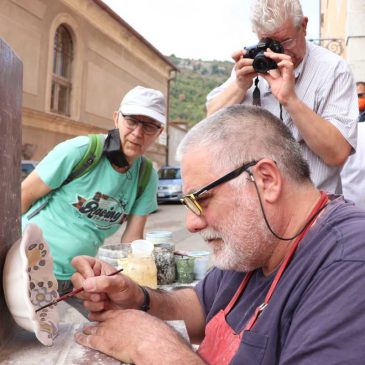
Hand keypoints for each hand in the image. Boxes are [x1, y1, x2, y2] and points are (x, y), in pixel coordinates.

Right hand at [71, 256, 141, 311]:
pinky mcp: (89, 302)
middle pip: (75, 278)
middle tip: (100, 294)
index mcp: (97, 266)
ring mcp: (88, 290)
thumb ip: (104, 282)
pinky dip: (94, 308)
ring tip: (105, 300)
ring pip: (77, 293)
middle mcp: (90, 276)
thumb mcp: (119, 283)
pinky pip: (84, 305)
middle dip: (86, 289)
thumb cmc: (128, 289)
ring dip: (91, 300)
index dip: (83, 270)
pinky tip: (104, 306)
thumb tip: (86, 285)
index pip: (79, 261)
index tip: (91, 279)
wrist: (132, 306)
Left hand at [75, 309, 196, 363]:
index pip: (112, 311)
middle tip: (90, 318)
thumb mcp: (146, 323)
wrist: (150, 341)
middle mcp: (115, 319)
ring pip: (93, 328)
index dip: (107, 313)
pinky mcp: (103, 342)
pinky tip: (77, 337)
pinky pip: (88, 340)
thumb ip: (139, 323)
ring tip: (83, 329)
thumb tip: (141, 328)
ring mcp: (108, 330)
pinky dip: (82, 338)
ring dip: (88, 329)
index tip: (104, 314)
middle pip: (101, 318)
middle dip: (95, 319)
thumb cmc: (153, 333)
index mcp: (126, 313)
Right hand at [231, 49, 257, 90]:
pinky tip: (258, 72)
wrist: (241, 84)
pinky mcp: (243, 79)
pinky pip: (250, 76)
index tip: (244, 51)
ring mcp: (240, 74)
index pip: (234, 55)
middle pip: (241, 61)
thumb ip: (248, 58)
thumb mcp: (243, 64)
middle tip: (255, 60)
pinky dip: (255, 73)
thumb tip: (259, 52)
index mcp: (237, 61)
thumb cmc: (244, 72)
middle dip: (249, 60)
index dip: (238, 52)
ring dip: (253, 67)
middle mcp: (237, 67)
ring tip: (257, 67)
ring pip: (245, 69)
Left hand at [259, 50, 297, 105]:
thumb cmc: (281, 91)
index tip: (266, 52)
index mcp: (283, 70)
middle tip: (267, 53)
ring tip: (272, 56)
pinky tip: (278, 64)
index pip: (279, 59)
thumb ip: (266, 76)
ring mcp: (289, 72)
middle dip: (275, 53)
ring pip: (287, 58)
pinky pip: (289, 65)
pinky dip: (283, 63)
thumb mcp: (271, 81)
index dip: (273, 54)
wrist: (285, 98)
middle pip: (283, 57)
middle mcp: (287, 70)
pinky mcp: (290, 75)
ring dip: (279, 56)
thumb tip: (260, 72)